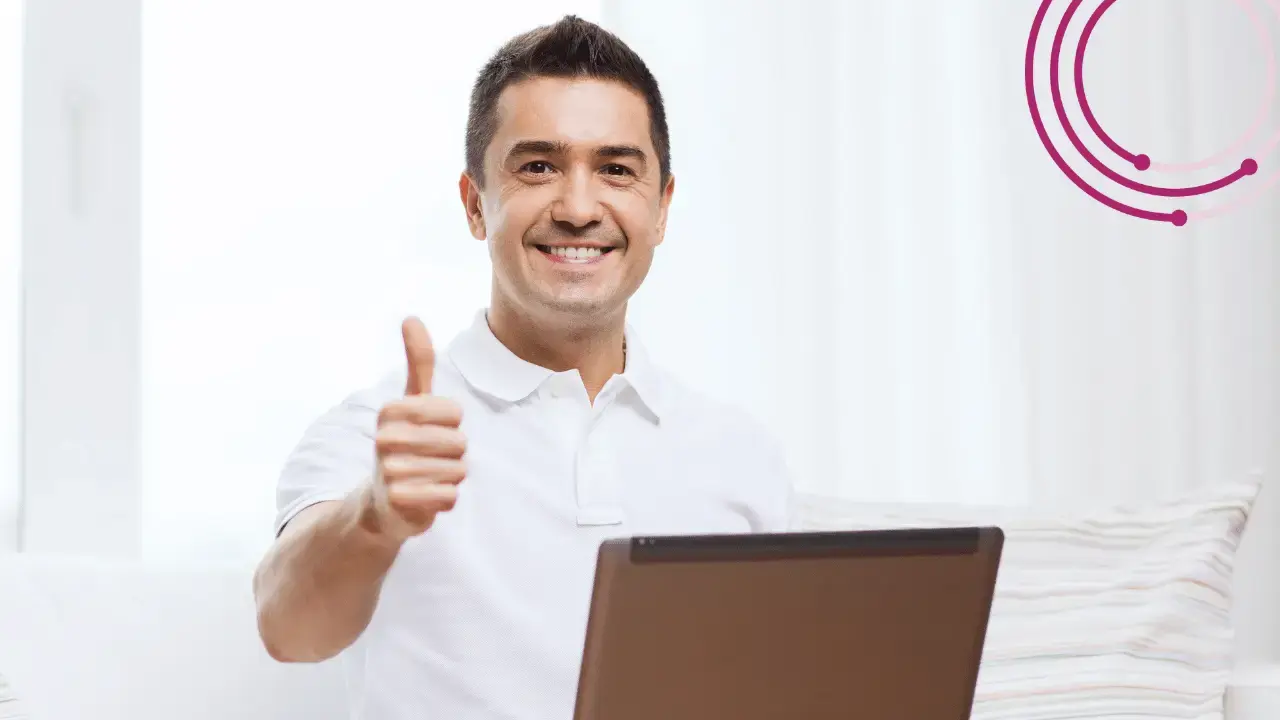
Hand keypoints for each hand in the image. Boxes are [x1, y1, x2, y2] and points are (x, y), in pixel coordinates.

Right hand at [364, 317, 466, 542]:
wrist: (381, 503)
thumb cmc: (405, 444)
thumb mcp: (412, 401)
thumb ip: (418, 362)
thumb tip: (411, 316)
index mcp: (390, 411)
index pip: (455, 412)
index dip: (454, 425)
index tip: (433, 430)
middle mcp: (384, 439)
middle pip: (459, 443)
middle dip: (454, 454)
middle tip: (430, 459)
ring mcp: (389, 472)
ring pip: (458, 470)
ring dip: (451, 477)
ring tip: (427, 477)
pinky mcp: (398, 503)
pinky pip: (450, 496)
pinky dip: (446, 499)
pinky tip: (427, 497)